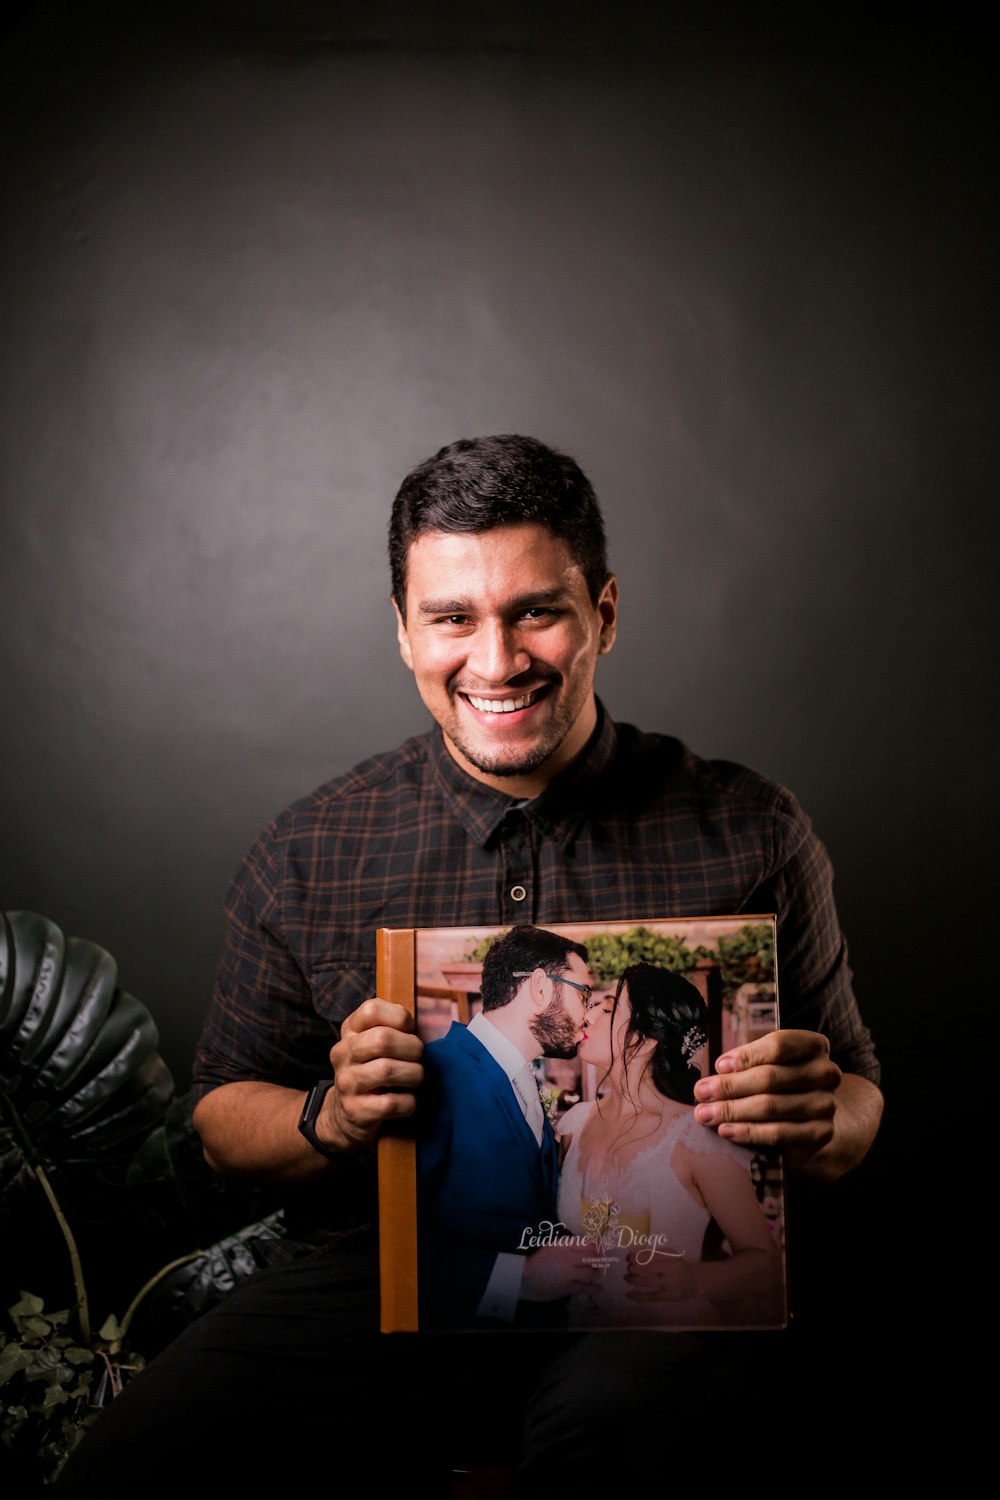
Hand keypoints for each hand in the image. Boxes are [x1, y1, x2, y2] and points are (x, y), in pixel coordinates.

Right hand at [321, 999, 423, 1151]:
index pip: (371, 1010)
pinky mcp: (355, 1111)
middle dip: (412, 1048)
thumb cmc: (372, 1071)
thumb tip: (420, 1023)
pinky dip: (408, 1102)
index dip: (399, 1017)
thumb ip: (392, 1027)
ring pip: (387, 1071)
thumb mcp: (373, 1044)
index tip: (409, 1030)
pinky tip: (407, 1101)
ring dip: (413, 1075)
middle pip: (383, 1039)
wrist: (346, 1116)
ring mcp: (346, 1083)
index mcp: (350, 1031)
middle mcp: (343, 1054)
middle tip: (417, 1057)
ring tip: (414, 1078)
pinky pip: (391, 1103)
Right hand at [519, 1240, 599, 1302]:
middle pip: (591, 1258)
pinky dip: (593, 1288)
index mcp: (564, 1245)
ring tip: (595, 1274)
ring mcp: (569, 1273)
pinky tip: (598, 1288)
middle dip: (598, 1260)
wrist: (526, 1276)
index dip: (595, 1247)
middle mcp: (569, 1257)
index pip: (587, 1244)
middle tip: (599, 1262)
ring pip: (590, 1273)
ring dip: (595, 1273)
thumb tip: (586, 1244)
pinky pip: (585, 1287)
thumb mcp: (553, 1245)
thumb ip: (569, 1244)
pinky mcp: (568, 1287)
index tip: (598, 1250)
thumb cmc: (539, 1259)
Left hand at [624, 1245, 695, 1303]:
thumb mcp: (670, 1255)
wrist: (694, 1281)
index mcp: (671, 1257)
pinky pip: (651, 1297)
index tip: (628, 1257)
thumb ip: (653, 1254)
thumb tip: (632, 1255)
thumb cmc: (678, 1265)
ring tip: (627, 1277)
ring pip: (649, 1283)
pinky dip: (639, 1296)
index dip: (638, 1257)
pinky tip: (628, 1295)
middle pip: (649, 1269)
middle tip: (628, 1268)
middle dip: (635, 1268)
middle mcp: (671, 1270)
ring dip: (635, 1280)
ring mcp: (669, 1285)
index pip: (652, 1256)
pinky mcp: (668, 1297)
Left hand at [692, 1028, 841, 1171]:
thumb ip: (748, 1062)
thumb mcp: (769, 1063)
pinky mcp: (821, 1133)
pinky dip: (747, 1132)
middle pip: (770, 1077)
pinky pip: (778, 1133)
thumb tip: (717, 1071)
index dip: (746, 1055)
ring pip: (770, 1106)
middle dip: (729, 1086)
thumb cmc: (782, 1082)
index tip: (719, 1066)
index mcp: (813, 1045)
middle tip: (700, 1093)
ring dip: (732, 1111)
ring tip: (705, 1114)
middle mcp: (825, 1073)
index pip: (778, 1045)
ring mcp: (825, 1104)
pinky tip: (726, 1130)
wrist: (813, 1118)